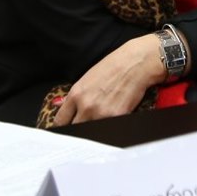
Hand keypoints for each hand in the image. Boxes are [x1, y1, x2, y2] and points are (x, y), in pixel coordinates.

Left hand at [52, 35, 166, 126]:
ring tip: (100, 121)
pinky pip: (108, 129)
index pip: (61, 120)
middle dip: (78, 128)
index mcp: (76, 94)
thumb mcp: (88, 79)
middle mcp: (86, 106)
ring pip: (90, 132)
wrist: (135, 63)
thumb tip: (66, 109)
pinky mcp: (117, 118)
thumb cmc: (113, 67)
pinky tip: (112, 119)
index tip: (66, 129)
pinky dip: (109, 127)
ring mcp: (101, 114)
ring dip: (94, 129)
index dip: (63, 126)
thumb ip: (76, 97)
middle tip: (84, 127)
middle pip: (74, 129)